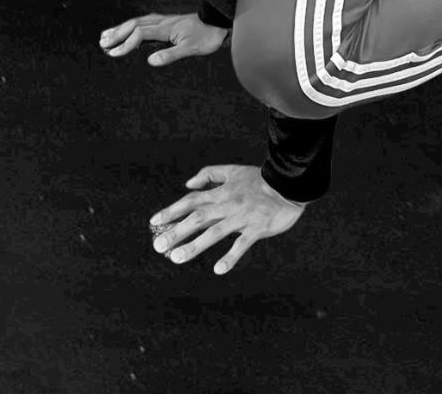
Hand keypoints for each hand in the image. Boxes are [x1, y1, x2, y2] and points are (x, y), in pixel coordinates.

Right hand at [100, 12, 228, 67]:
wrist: (218, 23)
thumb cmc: (206, 37)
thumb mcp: (191, 49)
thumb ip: (170, 55)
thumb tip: (150, 61)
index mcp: (165, 29)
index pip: (139, 35)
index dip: (125, 45)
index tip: (114, 54)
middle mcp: (160, 22)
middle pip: (132, 26)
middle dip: (116, 35)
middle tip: (102, 43)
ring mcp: (162, 21)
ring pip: (136, 22)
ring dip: (120, 29)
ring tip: (106, 35)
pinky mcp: (165, 22)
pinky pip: (142, 23)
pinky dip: (130, 27)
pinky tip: (126, 30)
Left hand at [149, 165, 303, 275]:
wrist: (288, 185)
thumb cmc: (259, 179)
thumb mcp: (231, 171)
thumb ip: (208, 175)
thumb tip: (187, 184)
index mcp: (220, 193)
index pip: (190, 202)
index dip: (171, 211)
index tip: (154, 222)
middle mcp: (226, 206)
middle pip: (196, 219)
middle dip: (176, 232)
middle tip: (158, 246)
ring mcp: (241, 218)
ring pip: (214, 233)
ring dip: (194, 246)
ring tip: (177, 258)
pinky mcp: (257, 229)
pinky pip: (241, 245)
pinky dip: (230, 257)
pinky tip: (218, 269)